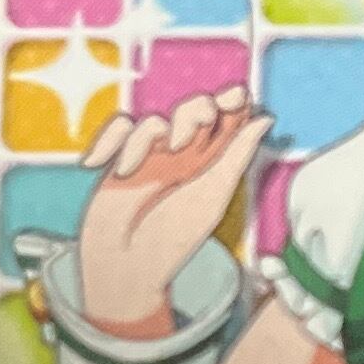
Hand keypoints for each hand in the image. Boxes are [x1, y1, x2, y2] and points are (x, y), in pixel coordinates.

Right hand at [75, 84, 271, 336]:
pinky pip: (119, 127)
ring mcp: (152, 156)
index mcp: (213, 163)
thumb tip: (266, 118)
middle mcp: (186, 156)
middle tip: (179, 144)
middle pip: (194, 107)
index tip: (233, 99)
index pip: (228, 119)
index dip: (231, 101)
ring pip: (154, 119)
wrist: (125, 264)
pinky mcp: (120, 158)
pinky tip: (97, 165)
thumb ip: (236, 154)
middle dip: (191, 114)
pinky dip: (109, 141)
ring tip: (132, 173)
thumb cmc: (172, 237)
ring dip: (143, 140)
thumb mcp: (212, 193)